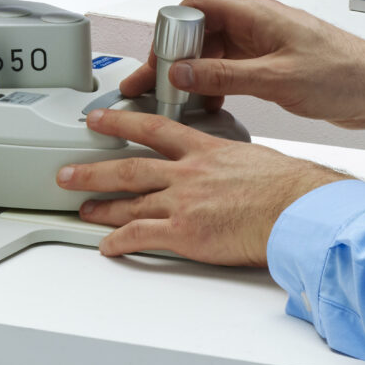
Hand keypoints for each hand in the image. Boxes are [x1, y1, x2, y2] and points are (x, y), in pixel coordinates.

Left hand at [59, 107, 350, 265]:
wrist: (295, 209)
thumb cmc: (287, 186)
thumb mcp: (251, 158)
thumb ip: (226, 162)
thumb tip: (225, 170)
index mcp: (204, 149)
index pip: (153, 128)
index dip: (121, 121)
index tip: (100, 118)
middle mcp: (187, 173)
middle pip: (129, 167)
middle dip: (93, 169)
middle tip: (68, 173)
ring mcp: (183, 202)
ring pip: (129, 202)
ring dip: (101, 206)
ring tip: (82, 209)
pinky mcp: (184, 234)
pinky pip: (141, 237)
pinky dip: (119, 242)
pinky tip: (108, 246)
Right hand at [118, 0, 364, 144]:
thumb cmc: (344, 75)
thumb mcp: (277, 78)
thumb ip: (226, 75)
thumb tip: (184, 71)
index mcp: (257, 14)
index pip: (197, 7)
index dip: (170, 32)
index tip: (158, 63)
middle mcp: (258, 24)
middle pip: (200, 31)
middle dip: (174, 58)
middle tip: (154, 88)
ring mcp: (265, 45)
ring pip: (214, 52)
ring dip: (193, 75)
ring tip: (176, 103)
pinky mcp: (273, 65)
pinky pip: (231, 69)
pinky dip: (215, 85)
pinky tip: (209, 108)